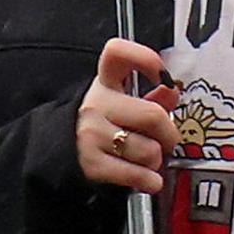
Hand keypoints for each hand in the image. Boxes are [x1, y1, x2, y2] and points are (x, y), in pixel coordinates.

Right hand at [77, 38, 180, 193]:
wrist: (61, 153)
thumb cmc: (102, 123)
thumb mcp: (121, 101)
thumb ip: (151, 97)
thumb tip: (172, 93)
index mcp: (105, 81)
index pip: (118, 53)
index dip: (146, 59)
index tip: (162, 77)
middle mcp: (96, 104)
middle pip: (153, 116)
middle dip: (169, 134)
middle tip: (166, 140)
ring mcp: (92, 134)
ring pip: (149, 150)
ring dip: (157, 160)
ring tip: (148, 158)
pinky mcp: (92, 164)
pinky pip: (137, 174)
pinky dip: (150, 181)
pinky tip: (149, 179)